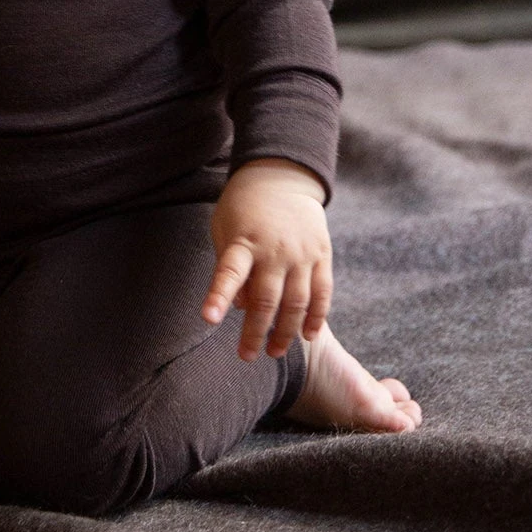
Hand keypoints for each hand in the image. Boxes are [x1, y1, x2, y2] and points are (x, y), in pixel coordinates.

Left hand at [201, 158, 332, 359]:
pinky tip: (308, 335)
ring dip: (287, 332)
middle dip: (256, 332)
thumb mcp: (224, 228)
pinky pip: (322, 292)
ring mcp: (301, 253)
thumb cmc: (243, 207)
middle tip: (246, 356)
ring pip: (297, 302)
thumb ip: (230, 267)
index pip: (229, 272)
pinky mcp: (322, 254)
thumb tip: (242, 308)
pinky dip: (316, 316)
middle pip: (267, 299)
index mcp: (244, 241)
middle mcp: (275, 250)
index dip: (218, 297)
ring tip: (274, 352)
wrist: (281, 175)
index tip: (208, 319)